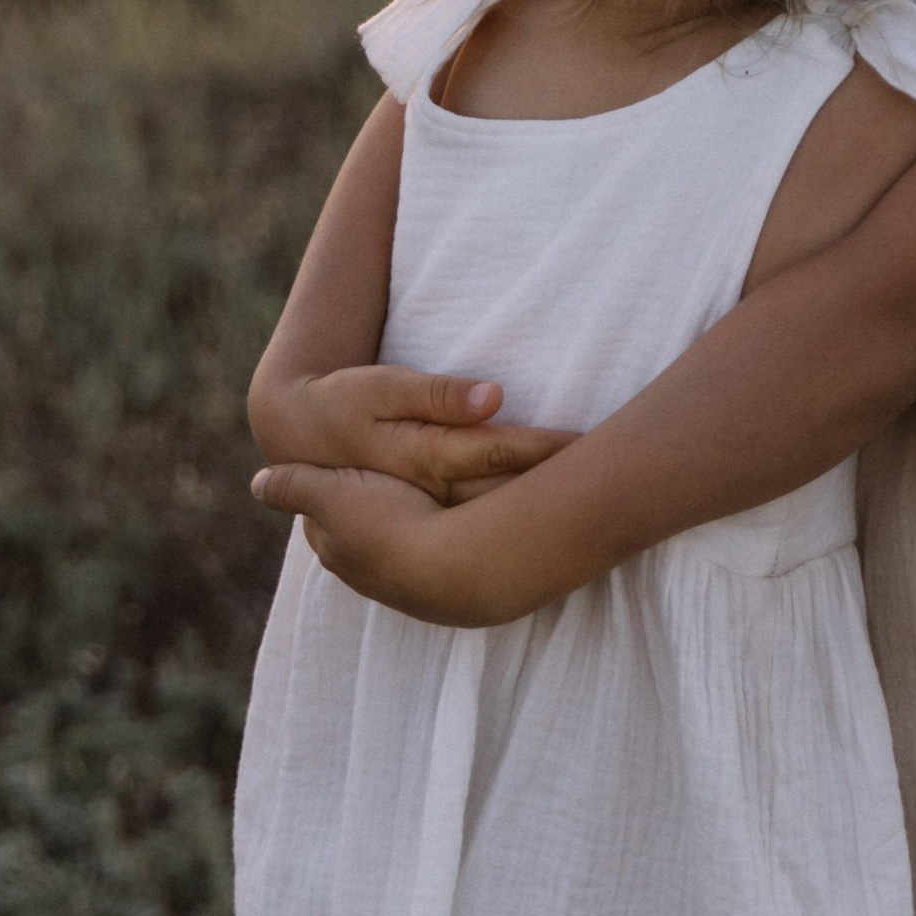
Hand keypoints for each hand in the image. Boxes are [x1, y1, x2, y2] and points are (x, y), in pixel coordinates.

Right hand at [247, 359, 574, 493]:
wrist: (301, 439)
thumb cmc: (347, 404)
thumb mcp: (382, 391)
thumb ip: (438, 394)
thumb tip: (494, 398)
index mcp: (423, 459)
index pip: (496, 454)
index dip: (542, 450)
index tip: (587, 443)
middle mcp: (430, 499)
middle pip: (506, 495)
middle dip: (555, 484)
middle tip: (614, 472)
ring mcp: (429, 519)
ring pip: (497, 515)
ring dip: (544, 506)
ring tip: (600, 494)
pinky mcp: (427, 524)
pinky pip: (480, 524)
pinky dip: (518, 521)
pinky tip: (558, 516)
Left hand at [251, 459, 514, 625]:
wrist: (454, 566)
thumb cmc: (387, 522)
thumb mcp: (330, 493)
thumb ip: (293, 486)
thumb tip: (258, 483)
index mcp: (334, 548)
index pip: (320, 517)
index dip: (326, 488)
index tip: (341, 464)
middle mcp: (363, 574)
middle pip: (357, 534)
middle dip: (363, 509)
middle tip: (381, 474)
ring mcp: (403, 585)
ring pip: (396, 547)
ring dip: (403, 524)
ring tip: (421, 491)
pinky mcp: (441, 589)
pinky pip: (431, 555)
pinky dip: (435, 536)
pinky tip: (449, 517)